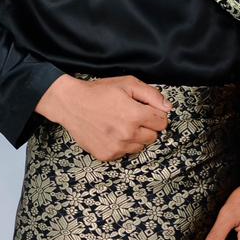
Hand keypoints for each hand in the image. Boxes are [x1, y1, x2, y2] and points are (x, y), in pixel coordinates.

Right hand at [36, 73, 171, 161]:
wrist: (72, 104)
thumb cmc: (99, 92)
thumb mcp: (127, 84)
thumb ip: (152, 95)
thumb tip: (168, 108)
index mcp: (135, 115)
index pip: (162, 122)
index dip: (155, 114)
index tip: (145, 110)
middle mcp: (128, 134)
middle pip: (153, 137)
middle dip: (147, 126)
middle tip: (132, 116)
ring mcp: (116, 147)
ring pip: (140, 147)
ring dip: (135, 137)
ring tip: (120, 124)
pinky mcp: (106, 155)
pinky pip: (124, 153)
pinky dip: (122, 145)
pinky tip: (111, 132)